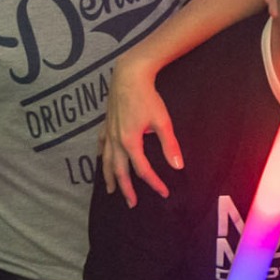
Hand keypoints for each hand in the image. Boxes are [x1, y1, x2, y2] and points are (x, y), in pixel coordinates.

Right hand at [99, 56, 178, 205]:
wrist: (129, 75)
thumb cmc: (147, 97)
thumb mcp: (162, 121)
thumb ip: (169, 145)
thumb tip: (178, 166)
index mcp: (130, 142)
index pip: (143, 170)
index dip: (154, 183)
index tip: (164, 192)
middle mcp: (116, 141)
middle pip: (119, 171)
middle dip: (126, 189)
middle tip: (131, 203)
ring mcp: (108, 133)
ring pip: (106, 161)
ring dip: (109, 177)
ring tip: (111, 190)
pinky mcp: (106, 124)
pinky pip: (101, 145)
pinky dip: (101, 156)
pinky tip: (101, 159)